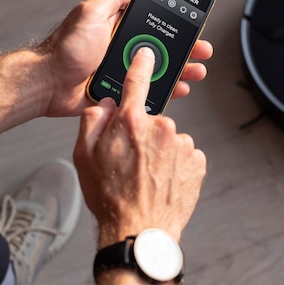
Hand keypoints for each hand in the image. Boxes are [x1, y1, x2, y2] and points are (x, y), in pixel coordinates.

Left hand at [39, 0, 212, 116]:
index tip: (193, 22)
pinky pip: (148, 92)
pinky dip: (166, 91)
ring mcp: (125, 71)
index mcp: (119, 28)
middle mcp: (124, 49)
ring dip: (181, 70)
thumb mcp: (90, 14)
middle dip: (186, 49)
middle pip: (163, 48)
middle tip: (203, 49)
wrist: (48, 84)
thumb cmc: (65, 48)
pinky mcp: (122, 92)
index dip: (175, 23)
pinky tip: (179, 89)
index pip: (154, 23)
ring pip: (160, 71)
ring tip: (197, 70)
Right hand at [73, 47, 206, 244]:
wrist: (140, 230)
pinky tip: (163, 181)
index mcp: (132, 122)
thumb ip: (93, 122)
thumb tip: (106, 105)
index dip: (141, 65)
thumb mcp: (85, 156)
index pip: (138, 81)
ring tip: (147, 177)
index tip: (147, 54)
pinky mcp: (198, 161)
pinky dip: (176, 164)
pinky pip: (185, 155)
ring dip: (160, 152)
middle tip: (131, 161)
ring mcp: (183, 145)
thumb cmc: (110, 197)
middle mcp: (162, 128)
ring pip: (169, 139)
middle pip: (152, 120)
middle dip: (142, 135)